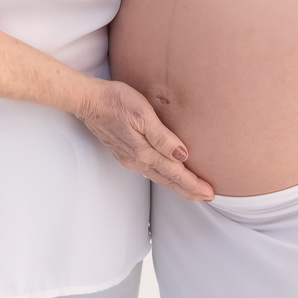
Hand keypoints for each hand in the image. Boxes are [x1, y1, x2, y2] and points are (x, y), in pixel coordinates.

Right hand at [76, 78, 214, 200]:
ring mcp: (129, 158)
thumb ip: (163, 136)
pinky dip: (163, 176)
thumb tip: (182, 155)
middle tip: (206, 196)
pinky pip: (149, 170)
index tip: (209, 192)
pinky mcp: (124, 152)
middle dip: (189, 190)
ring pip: (159, 177)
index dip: (193, 184)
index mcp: (144, 152)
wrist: (88, 100)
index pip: (175, 174)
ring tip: (191, 189)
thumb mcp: (143, 113)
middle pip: (168, 180)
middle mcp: (137, 160)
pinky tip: (166, 175)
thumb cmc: (116, 101)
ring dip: (177, 185)